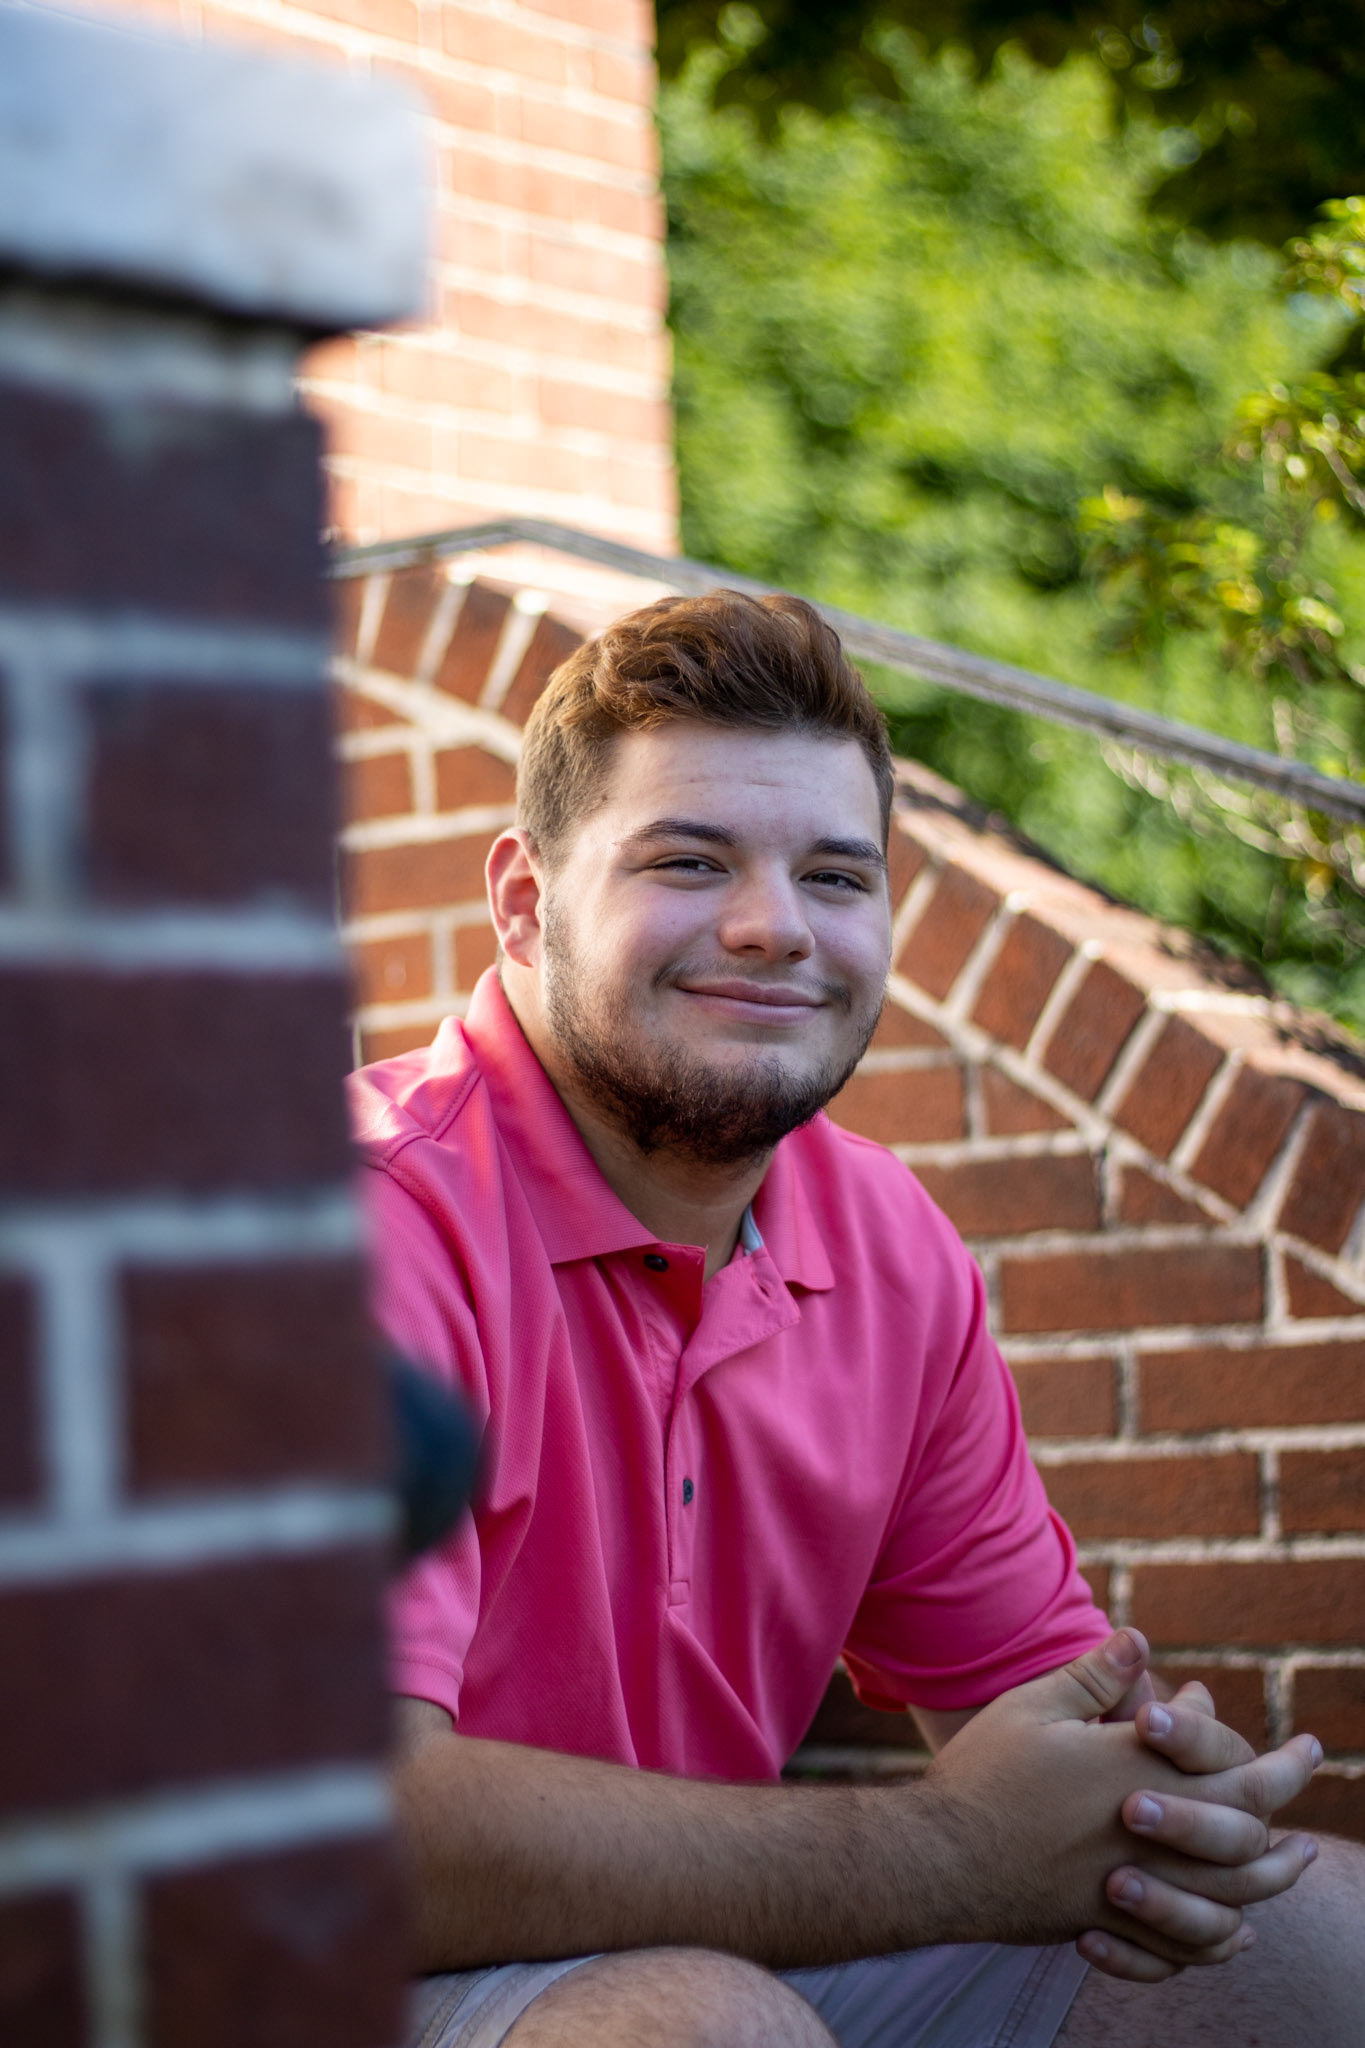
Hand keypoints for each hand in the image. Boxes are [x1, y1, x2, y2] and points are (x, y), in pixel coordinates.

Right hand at [916, 1631, 1318, 1973]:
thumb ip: (1095, 1676)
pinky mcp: (1107, 1924)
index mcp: (1138, 1775)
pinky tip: (1233, 1931)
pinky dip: (1219, 1939)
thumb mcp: (1036, 1706)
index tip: (1305, 1748)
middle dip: (1286, 1809)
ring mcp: (1132, 1889)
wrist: (940, 1856)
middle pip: (1246, 1835)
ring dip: (1270, 1878)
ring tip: (1293, 1862)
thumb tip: (1141, 1638)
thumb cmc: (986, 1773)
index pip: (1234, 1771)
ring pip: (1228, 1896)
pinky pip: (1184, 1947)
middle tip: (1307, 1789)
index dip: (1279, 1762)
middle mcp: (1149, 1836)